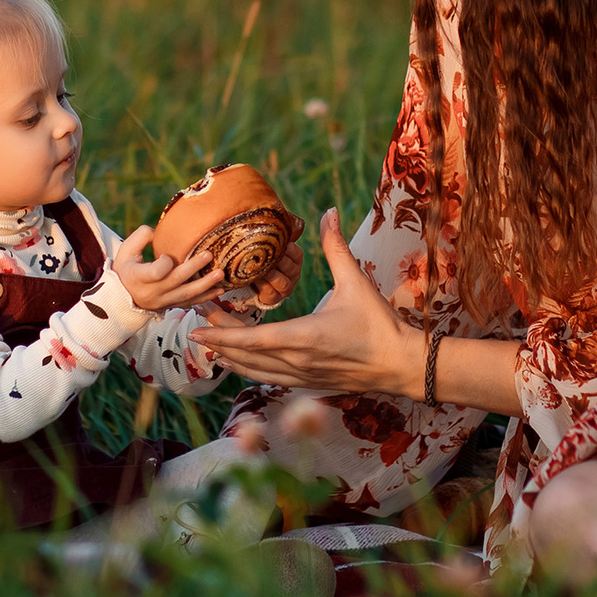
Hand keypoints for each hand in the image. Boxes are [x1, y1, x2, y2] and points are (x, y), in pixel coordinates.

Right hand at [113, 224, 228, 313]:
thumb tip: (157, 231)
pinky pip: (190, 303)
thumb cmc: (125, 269)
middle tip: (209, 255)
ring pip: (187, 294)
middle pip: (176, 280)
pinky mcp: (171, 305)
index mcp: (139, 277)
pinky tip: (219, 290)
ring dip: (205, 285)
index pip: (156, 272)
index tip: (167, 255)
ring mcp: (162, 301)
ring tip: (220, 274)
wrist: (121, 298)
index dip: (165, 263)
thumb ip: (141, 237)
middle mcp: (152, 292)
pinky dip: (206, 297)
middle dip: (194, 267)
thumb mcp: (126, 251)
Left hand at [192, 208, 424, 394]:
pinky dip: (247, 369)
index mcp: (304, 337)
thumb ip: (336, 248)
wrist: (400, 365)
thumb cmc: (379, 325)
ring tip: (208, 342)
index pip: (252, 340)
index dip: (222, 335)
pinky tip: (237, 363)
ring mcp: (301, 376)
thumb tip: (328, 214)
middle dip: (218, 339)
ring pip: (254, 371)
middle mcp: (296, 361)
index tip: (197, 327)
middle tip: (196, 320)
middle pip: (245, 355)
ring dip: (229, 357)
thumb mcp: (356, 282)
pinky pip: (268, 378)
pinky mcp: (308, 383)